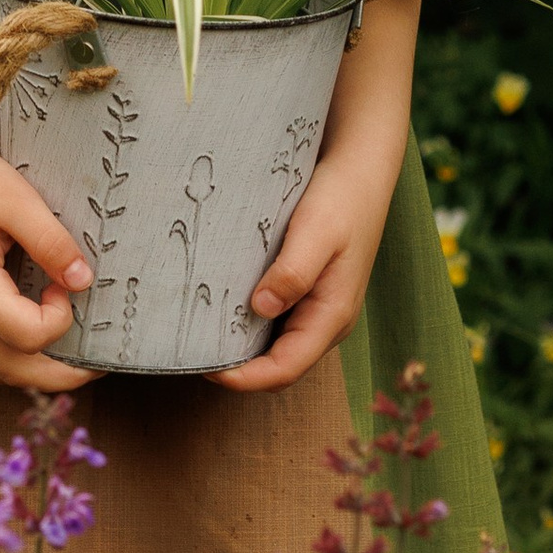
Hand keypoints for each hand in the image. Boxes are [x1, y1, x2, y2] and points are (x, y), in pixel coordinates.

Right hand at [0, 129, 95, 393]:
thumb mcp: (16, 199)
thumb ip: (52, 242)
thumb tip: (83, 281)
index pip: (27, 335)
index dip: (60, 318)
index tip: (66, 282)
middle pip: (8, 371)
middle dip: (58, 375)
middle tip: (95, 362)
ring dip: (31, 373)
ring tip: (68, 358)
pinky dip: (8, 358)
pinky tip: (29, 339)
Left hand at [214, 144, 394, 393]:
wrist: (359, 172)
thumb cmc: (340, 199)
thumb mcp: (316, 231)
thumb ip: (292, 272)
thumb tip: (261, 308)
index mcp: (332, 316)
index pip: (285, 369)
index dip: (245, 379)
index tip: (206, 369)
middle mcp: (326, 322)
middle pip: (279, 367)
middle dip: (240, 371)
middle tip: (194, 354)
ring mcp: (318, 310)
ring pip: (277, 349)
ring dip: (243, 352)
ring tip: (203, 337)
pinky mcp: (309, 296)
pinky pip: (277, 327)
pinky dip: (249, 328)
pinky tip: (224, 312)